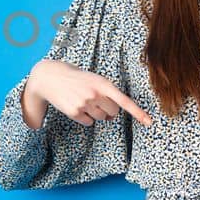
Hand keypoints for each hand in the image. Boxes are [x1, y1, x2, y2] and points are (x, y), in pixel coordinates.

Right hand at [23, 59, 152, 127]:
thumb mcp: (93, 80)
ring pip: (100, 118)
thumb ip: (106, 94)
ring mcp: (84, 104)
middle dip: (107, 109)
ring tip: (83, 100)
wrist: (50, 77)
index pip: (124, 101)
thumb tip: (111, 117)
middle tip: (95, 100)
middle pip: (112, 112)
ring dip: (95, 112)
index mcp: (103, 83)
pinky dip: (84, 117)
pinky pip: (88, 122)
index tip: (149, 122)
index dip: (138, 113)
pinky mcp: (74, 112)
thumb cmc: (76, 78)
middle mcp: (95, 94)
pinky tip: (76, 106)